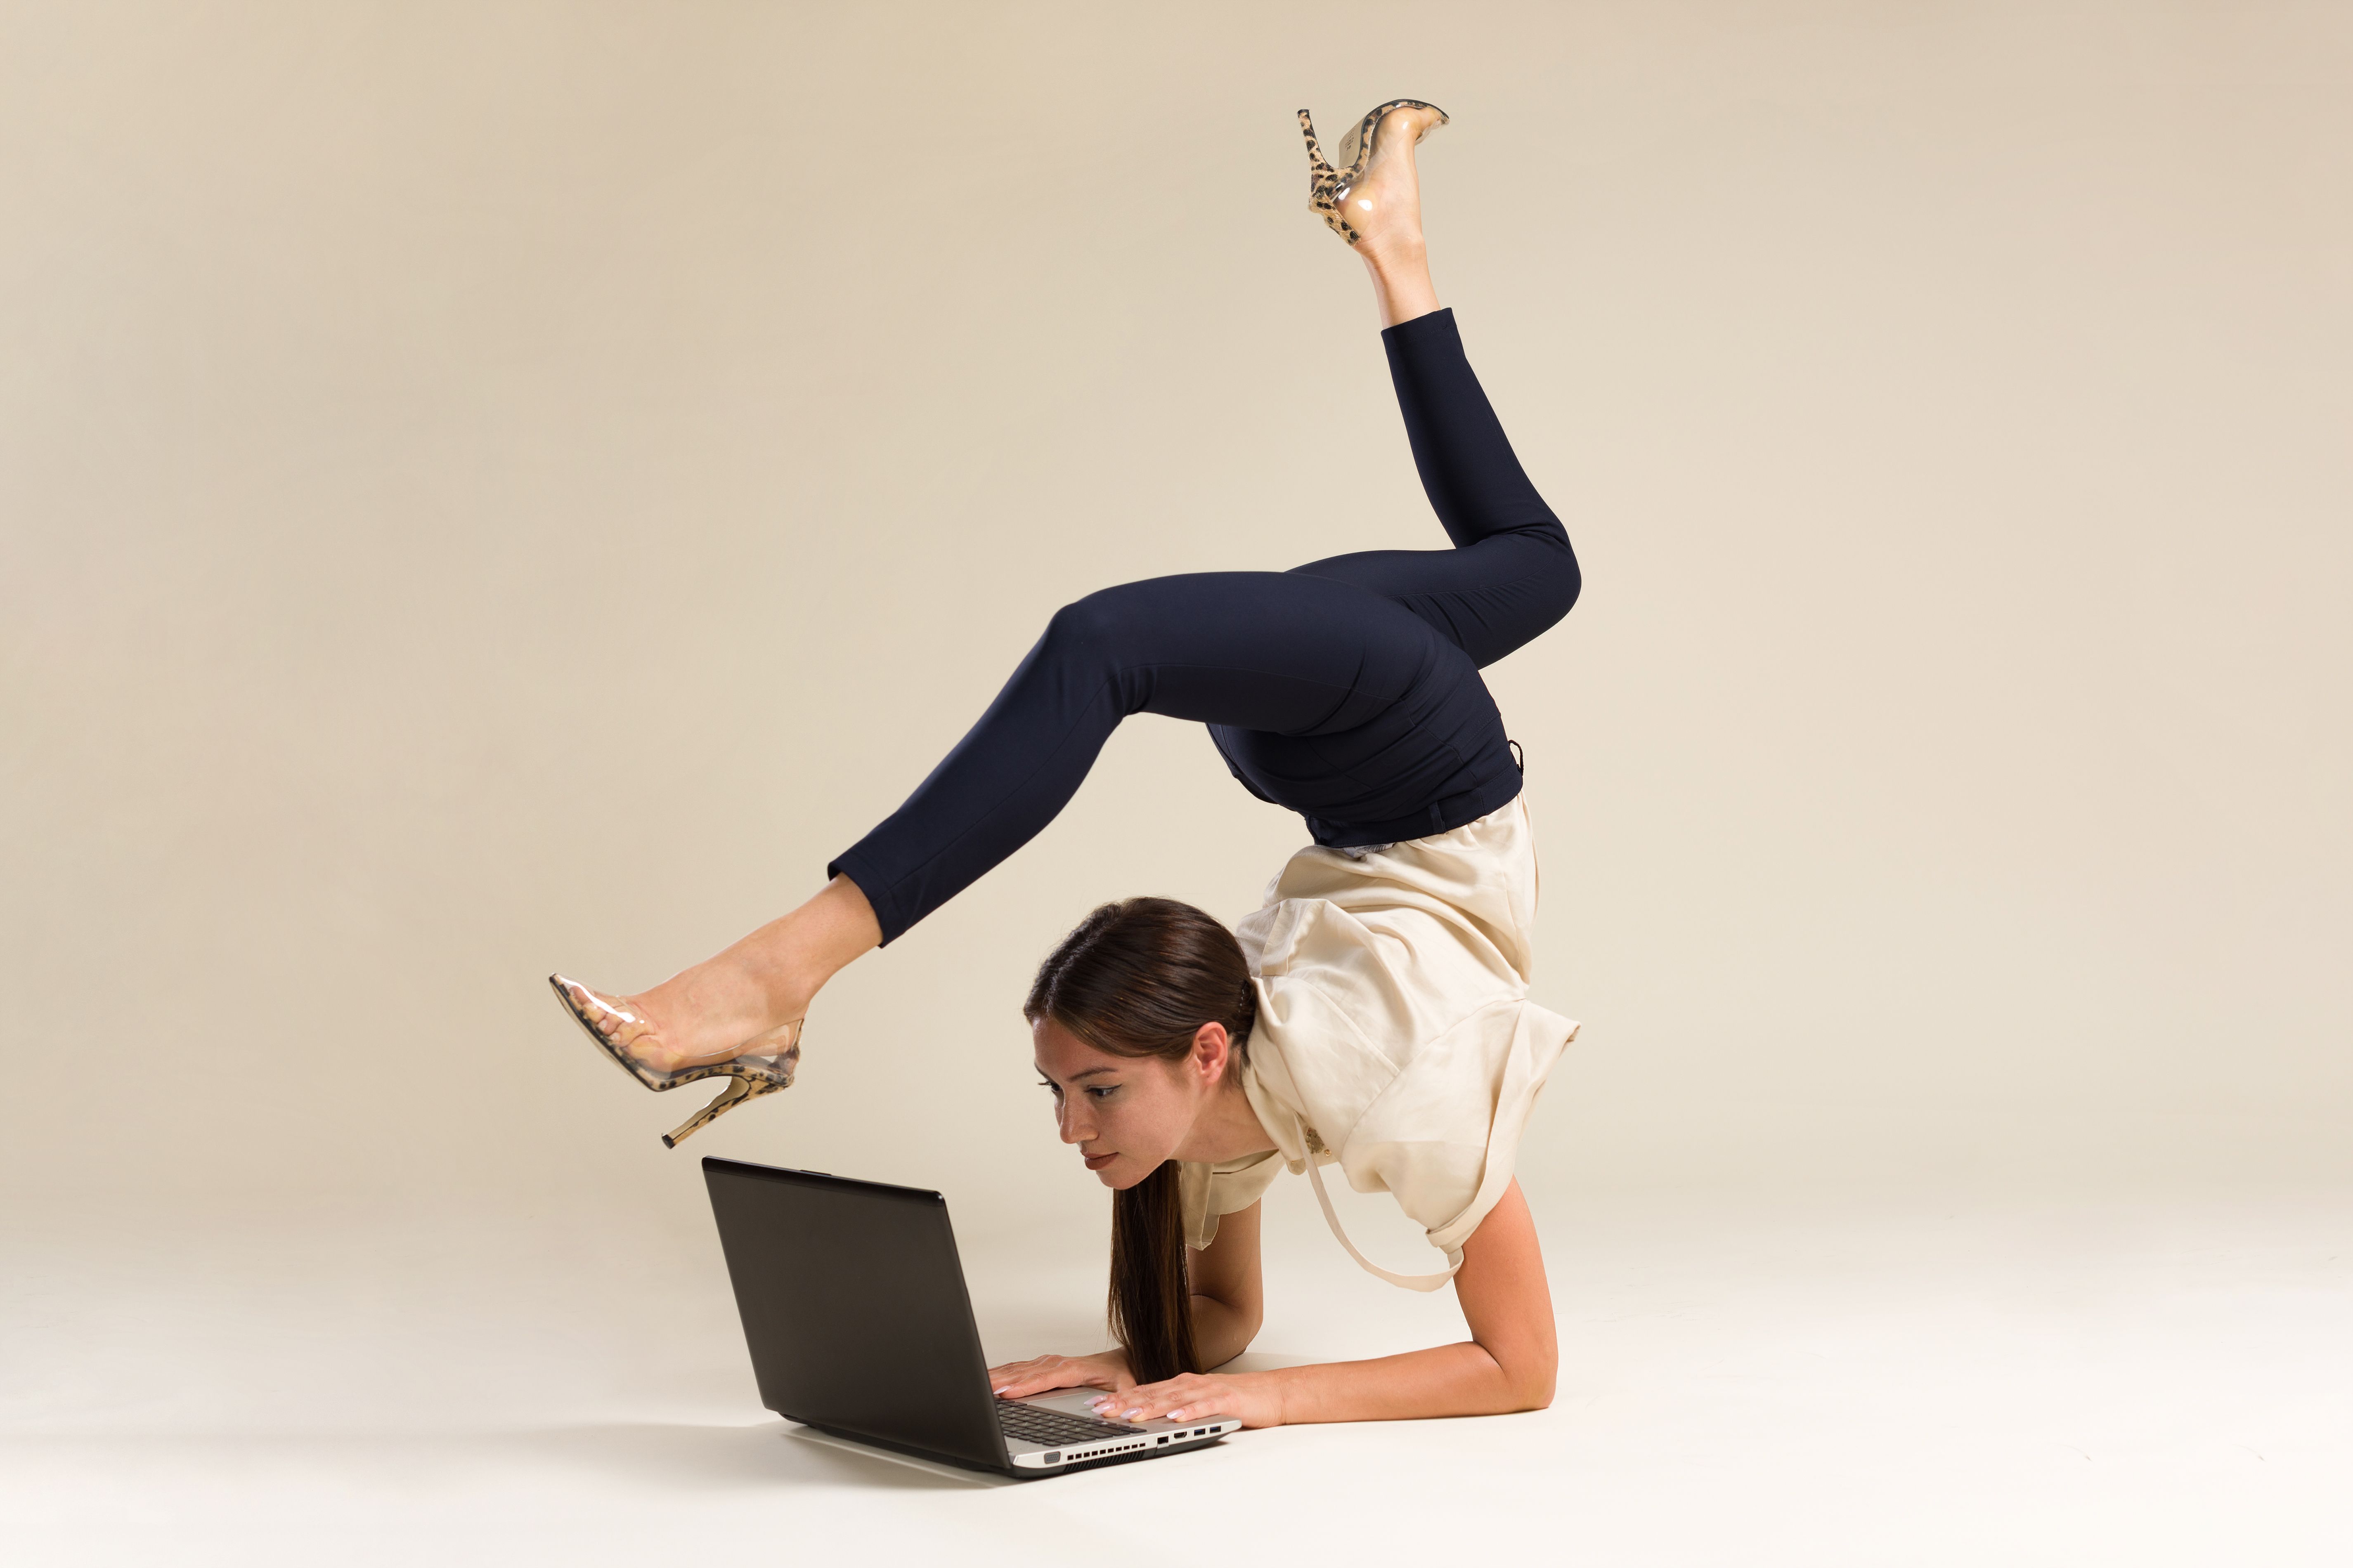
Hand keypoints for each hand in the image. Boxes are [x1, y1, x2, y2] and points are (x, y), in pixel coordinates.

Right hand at [987, 1350, 1131, 1400]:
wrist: (1123, 1361)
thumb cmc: (1123, 1375)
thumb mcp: (1126, 1388)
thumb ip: (1118, 1400)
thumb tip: (1104, 1409)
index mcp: (1076, 1369)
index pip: (1045, 1378)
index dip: (1024, 1387)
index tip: (1006, 1394)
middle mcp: (1059, 1363)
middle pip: (1024, 1373)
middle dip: (1000, 1382)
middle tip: (978, 1390)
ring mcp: (1049, 1363)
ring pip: (1018, 1369)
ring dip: (997, 1376)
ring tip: (976, 1384)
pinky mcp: (1044, 1366)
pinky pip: (1019, 1369)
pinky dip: (1002, 1373)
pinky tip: (990, 1380)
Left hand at [1088, 1370, 1285, 1429]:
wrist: (1268, 1393)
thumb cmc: (1232, 1400)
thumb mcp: (1197, 1401)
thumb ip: (1173, 1405)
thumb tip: (1143, 1415)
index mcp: (1180, 1384)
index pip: (1144, 1391)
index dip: (1118, 1397)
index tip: (1094, 1405)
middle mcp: (1189, 1384)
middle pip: (1152, 1393)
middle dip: (1123, 1402)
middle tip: (1100, 1411)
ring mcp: (1206, 1390)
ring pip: (1173, 1399)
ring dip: (1149, 1407)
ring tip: (1129, 1416)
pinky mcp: (1224, 1400)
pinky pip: (1203, 1406)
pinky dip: (1188, 1412)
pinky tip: (1175, 1418)